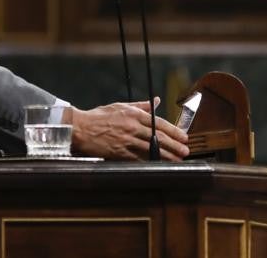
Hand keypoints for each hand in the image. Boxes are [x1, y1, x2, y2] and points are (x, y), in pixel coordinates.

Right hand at [68, 97, 188, 160]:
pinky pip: (138, 158)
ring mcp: (126, 141)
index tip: (184, 136)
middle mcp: (132, 127)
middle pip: (158, 137)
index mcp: (133, 114)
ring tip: (177, 160)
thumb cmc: (99, 116)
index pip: (159, 123)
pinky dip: (150, 162)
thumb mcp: (121, 106)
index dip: (174, 130)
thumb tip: (156, 100)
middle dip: (174, 145)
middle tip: (185, 150)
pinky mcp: (120, 153)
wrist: (81, 128)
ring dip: (166, 156)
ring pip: (151, 149)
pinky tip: (159, 165)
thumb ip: (141, 105)